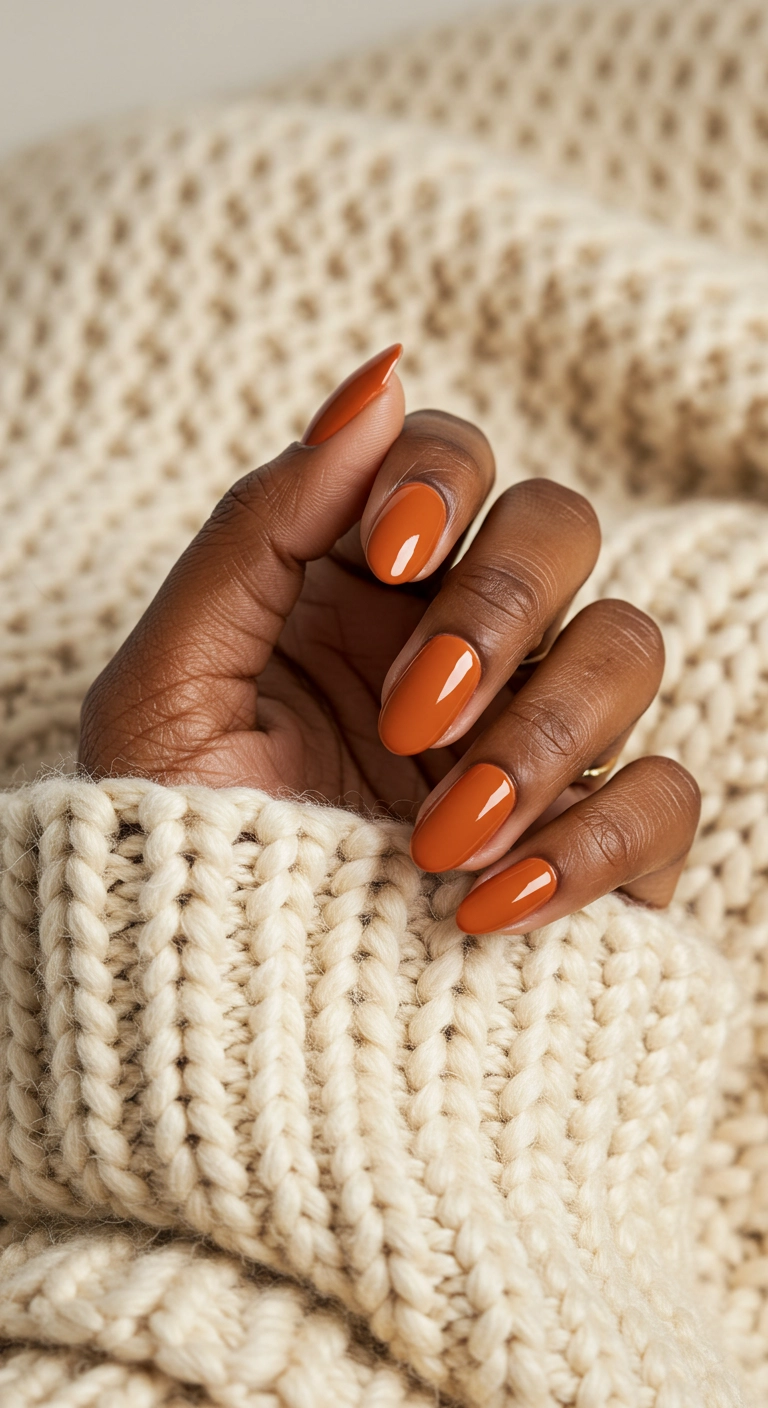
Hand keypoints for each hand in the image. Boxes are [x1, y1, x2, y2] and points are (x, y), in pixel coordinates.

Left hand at [80, 345, 699, 933]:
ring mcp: (532, 738)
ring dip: (541, 734)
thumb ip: (256, 528)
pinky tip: (490, 906)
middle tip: (409, 714)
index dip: (439, 482)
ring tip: (436, 839)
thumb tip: (373, 381)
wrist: (208, 1017)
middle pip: (560, 529)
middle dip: (496, 610)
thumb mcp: (170, 683)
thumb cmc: (171, 844)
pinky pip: (662, 800)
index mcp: (358, 587)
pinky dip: (596, 843)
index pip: (451, 461)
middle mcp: (459, 642)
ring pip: (628, 649)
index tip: (384, 556)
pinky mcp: (592, 841)